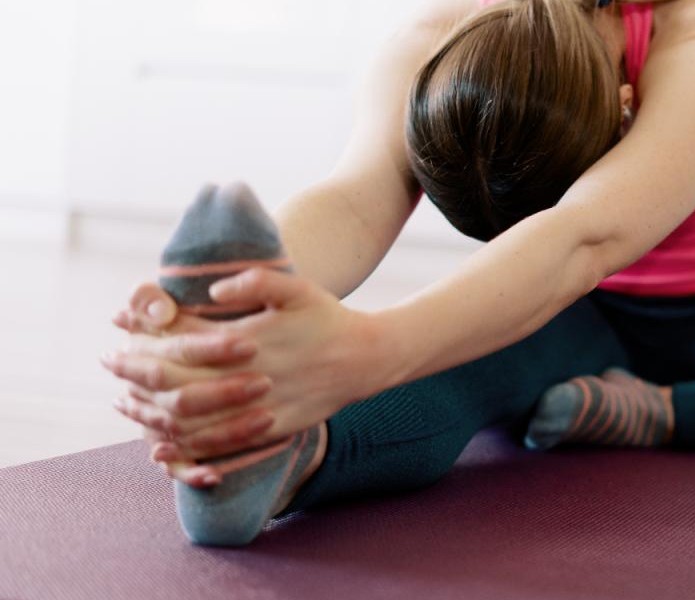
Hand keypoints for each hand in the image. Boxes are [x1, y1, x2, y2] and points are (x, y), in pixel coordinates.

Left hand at [106, 269, 375, 467]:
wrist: (368, 358)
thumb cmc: (327, 317)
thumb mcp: (296, 288)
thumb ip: (256, 281)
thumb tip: (214, 288)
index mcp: (252, 337)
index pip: (185, 337)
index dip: (148, 330)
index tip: (121, 324)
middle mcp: (253, 375)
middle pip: (180, 381)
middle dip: (138, 373)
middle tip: (111, 364)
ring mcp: (263, 406)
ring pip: (195, 420)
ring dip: (154, 413)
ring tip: (126, 403)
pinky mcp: (273, 429)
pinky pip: (222, 444)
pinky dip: (187, 447)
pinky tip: (164, 442)